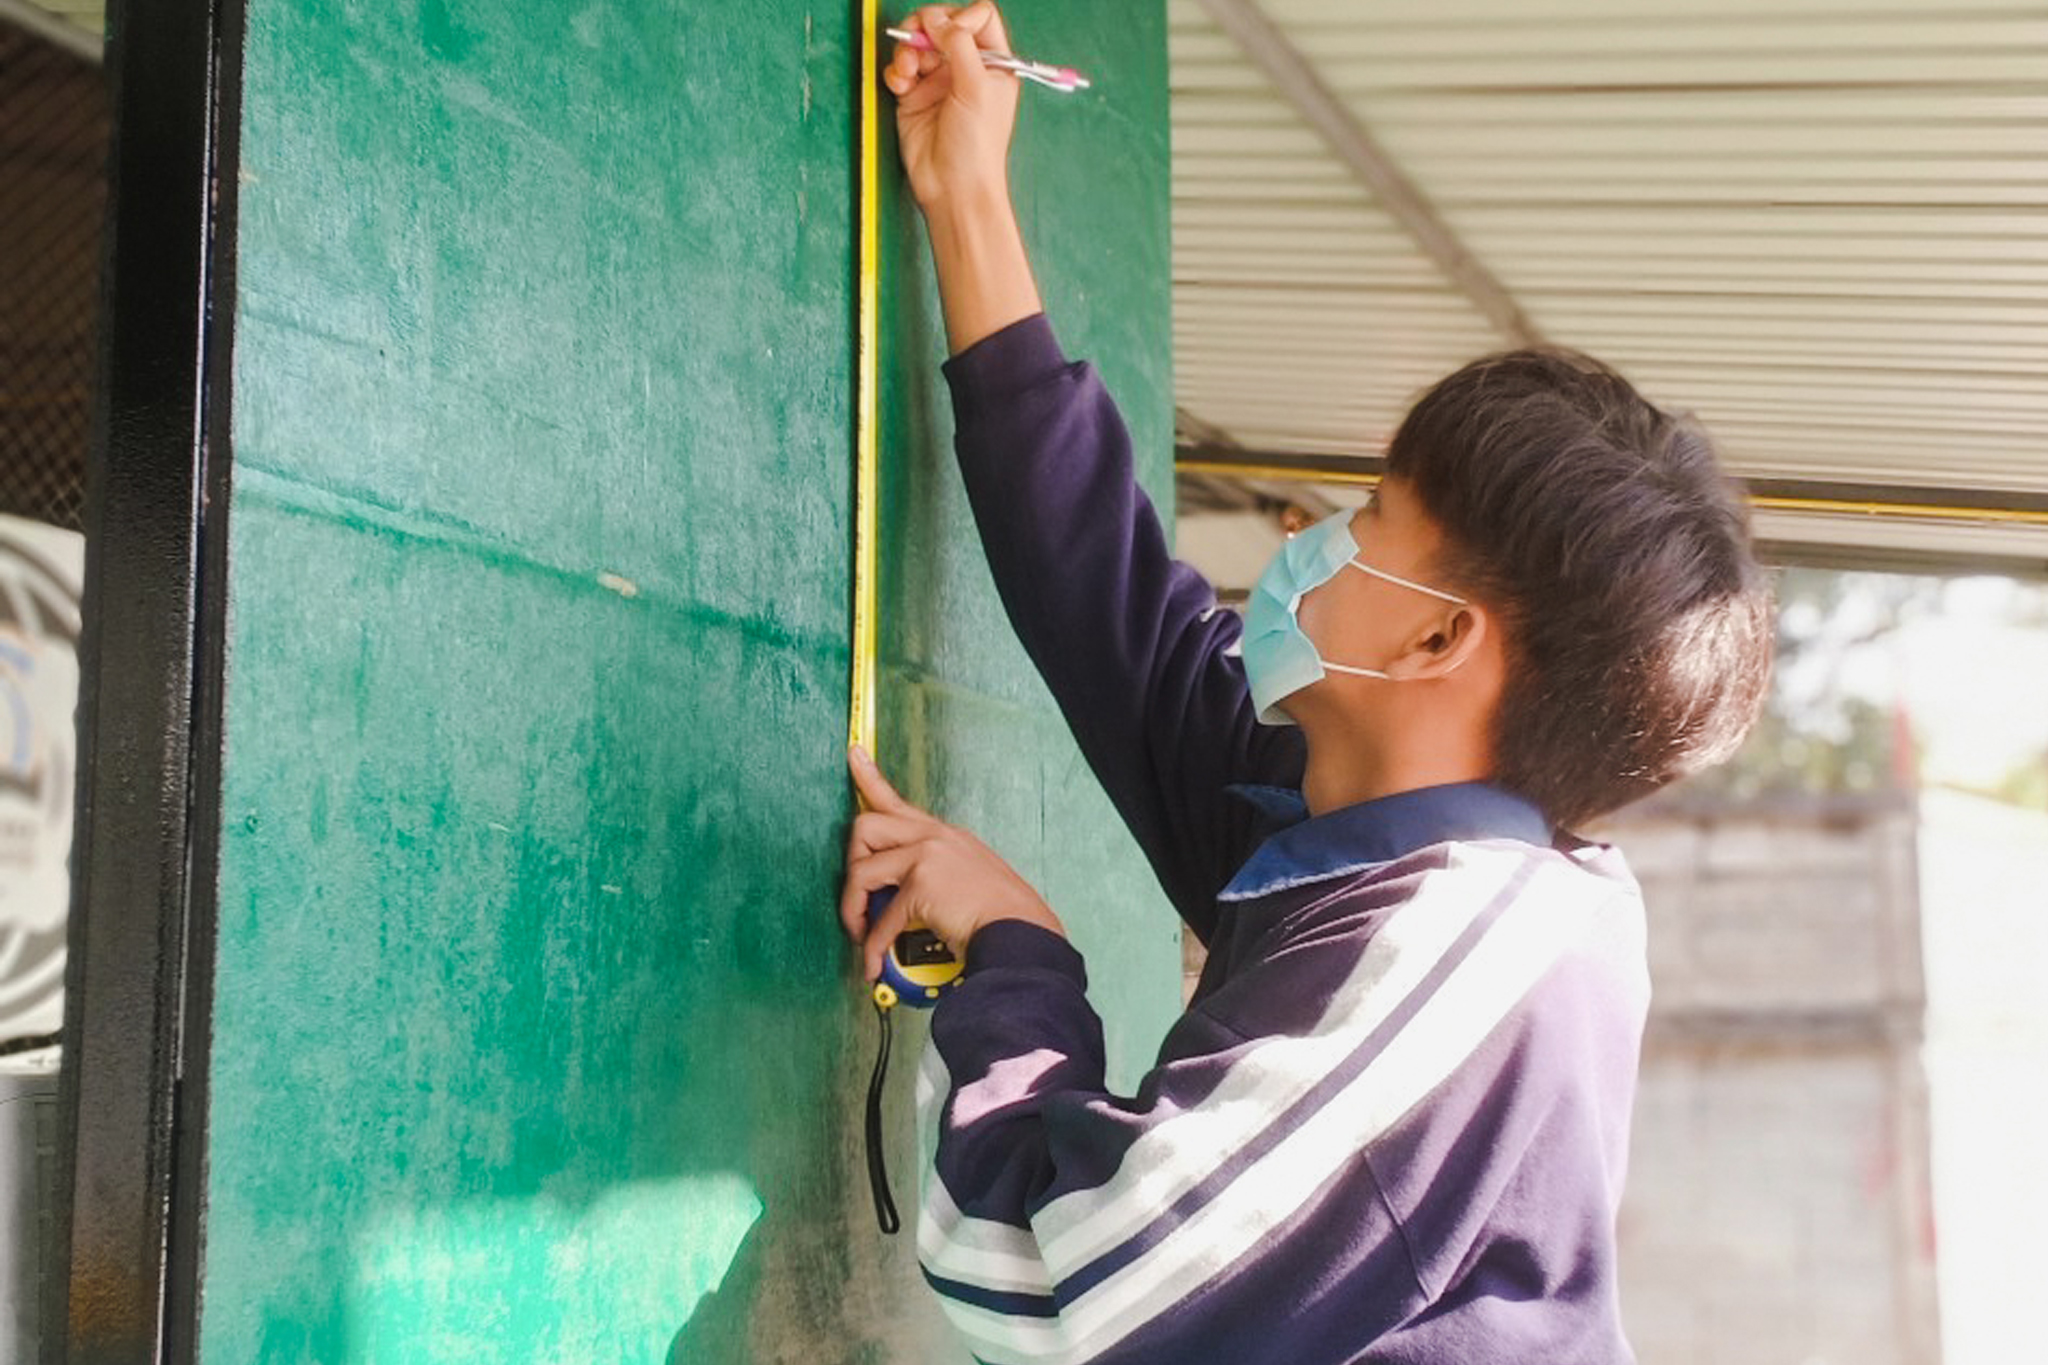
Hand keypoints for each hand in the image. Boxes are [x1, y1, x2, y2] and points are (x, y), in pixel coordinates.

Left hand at [840, 745, 1063, 983]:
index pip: (897, 801)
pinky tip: (875, 963)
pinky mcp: (922, 883)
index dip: (869, 777)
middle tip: (860, 897)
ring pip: (861, 869)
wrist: (1021, 932)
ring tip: (862, 933)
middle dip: (852, 863)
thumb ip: (935, 877)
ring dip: (853, 907)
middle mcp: (934, 836)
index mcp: (945, 836)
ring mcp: (927, 855)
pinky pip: (880, 916)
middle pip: (865, 826)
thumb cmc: (1001, 916)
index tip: (853, 753)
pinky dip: (873, 945)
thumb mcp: (970, 879)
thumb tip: (900, 901)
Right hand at [884, 3, 1020, 214]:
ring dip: (907, 49)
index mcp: (993, 63)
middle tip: (918, 40)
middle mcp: (965, 68)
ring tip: (907, 69)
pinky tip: (900, 84)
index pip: (978, 17)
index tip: (949, 34)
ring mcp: (938, 81)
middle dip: (926, 27)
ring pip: (917, 43)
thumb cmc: (977, 146)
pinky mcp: (914, 97)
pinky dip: (896, 71)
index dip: (961, 18)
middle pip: (942, 24)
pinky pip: (899, 69)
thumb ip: (960, 45)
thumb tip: (938, 20)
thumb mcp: (978, 87)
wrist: (953, 188)